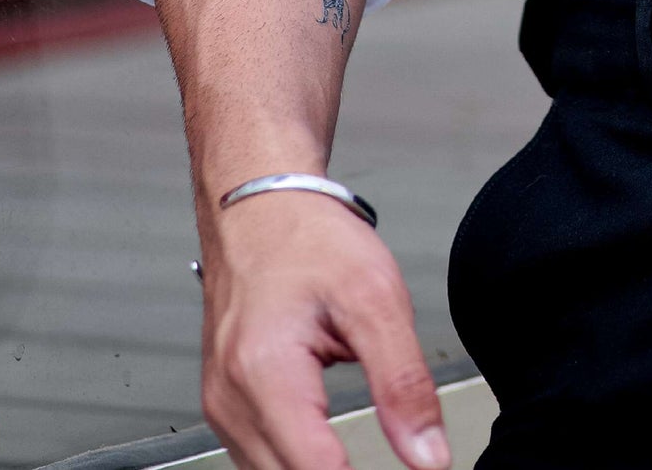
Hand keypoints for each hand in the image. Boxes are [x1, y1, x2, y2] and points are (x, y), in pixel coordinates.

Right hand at [199, 192, 449, 469]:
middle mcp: (232, 400)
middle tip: (396, 462)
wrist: (258, 207)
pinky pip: (257, 461)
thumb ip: (404, 382)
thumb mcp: (376, 296)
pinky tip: (326, 454)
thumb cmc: (309, 239)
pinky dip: (295, 463)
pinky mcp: (225, 406)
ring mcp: (222, 406)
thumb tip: (428, 455)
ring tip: (361, 457)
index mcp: (266, 372)